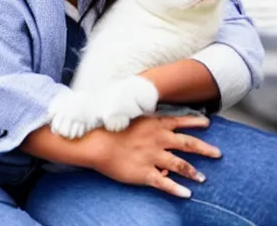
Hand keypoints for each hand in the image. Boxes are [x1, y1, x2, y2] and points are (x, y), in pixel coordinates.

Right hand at [86, 112, 219, 198]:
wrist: (94, 144)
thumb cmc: (106, 127)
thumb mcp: (126, 116)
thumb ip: (142, 121)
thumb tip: (150, 125)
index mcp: (153, 124)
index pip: (179, 121)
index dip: (194, 122)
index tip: (207, 122)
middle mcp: (158, 140)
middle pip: (187, 144)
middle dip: (205, 148)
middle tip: (218, 153)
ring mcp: (154, 158)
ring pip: (181, 166)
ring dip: (194, 172)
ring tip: (203, 178)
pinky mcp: (146, 174)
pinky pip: (167, 184)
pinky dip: (178, 190)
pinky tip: (187, 194)